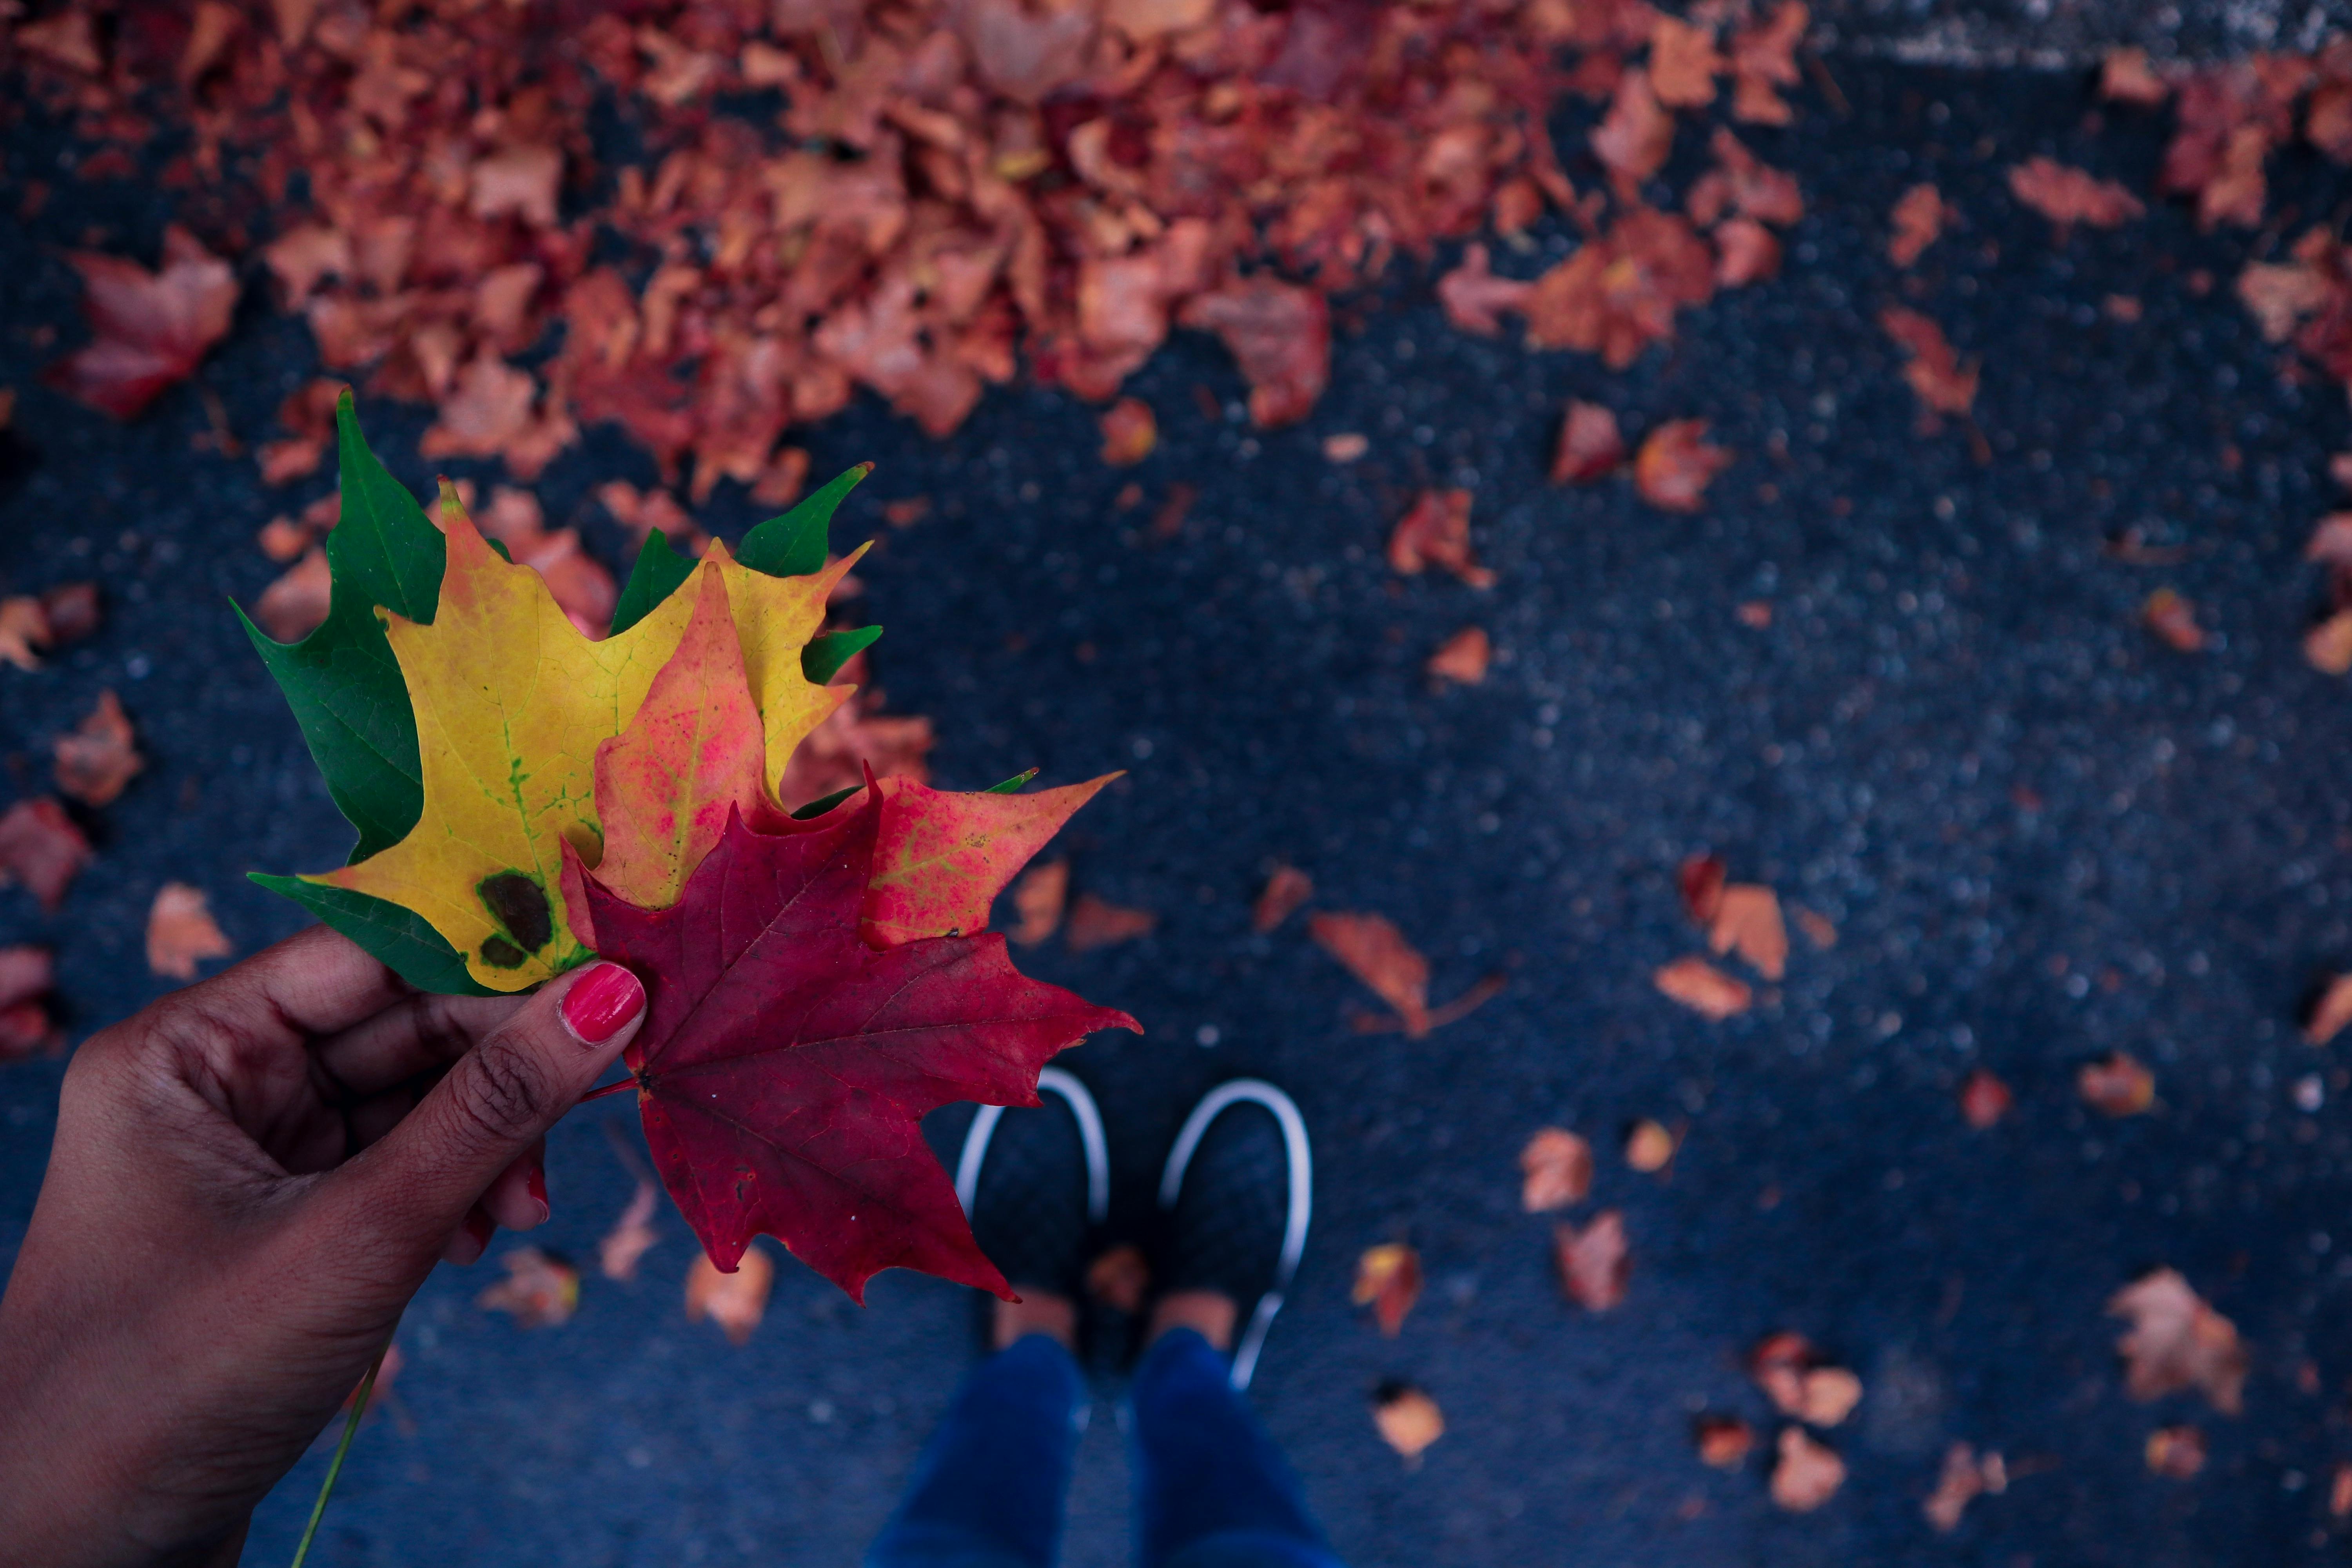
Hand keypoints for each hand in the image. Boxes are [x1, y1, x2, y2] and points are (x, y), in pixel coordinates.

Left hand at [0, 925, 646, 1567]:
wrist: (78, 1556)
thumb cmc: (175, 1384)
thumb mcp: (358, 1234)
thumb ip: (492, 1110)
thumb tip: (613, 993)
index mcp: (185, 1050)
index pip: (368, 955)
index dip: (493, 956)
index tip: (611, 970)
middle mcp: (213, 1083)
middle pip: (401, 1025)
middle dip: (504, 1068)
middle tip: (606, 1089)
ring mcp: (251, 1156)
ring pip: (415, 1101)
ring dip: (490, 1144)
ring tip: (525, 1211)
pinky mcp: (288, 1224)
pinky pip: (403, 1168)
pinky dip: (459, 1194)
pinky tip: (478, 1243)